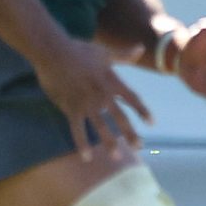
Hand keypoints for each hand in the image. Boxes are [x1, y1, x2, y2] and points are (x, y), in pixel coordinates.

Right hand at [30, 32, 150, 155]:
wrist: (54, 52)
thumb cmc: (79, 50)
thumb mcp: (105, 52)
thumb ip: (124, 55)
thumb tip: (141, 48)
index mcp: (112, 81)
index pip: (132, 99)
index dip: (142, 111)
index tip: (152, 123)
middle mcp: (102, 95)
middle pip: (120, 117)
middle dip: (130, 133)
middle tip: (138, 147)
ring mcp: (87, 103)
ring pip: (101, 127)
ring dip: (109, 142)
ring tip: (116, 157)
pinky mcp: (71, 108)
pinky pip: (77, 130)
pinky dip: (82, 144)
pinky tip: (86, 157)